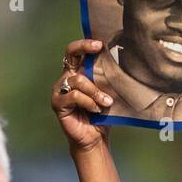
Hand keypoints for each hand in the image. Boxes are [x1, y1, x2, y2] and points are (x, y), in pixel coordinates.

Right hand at [52, 39, 116, 153]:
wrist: (94, 138)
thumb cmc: (101, 115)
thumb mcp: (107, 94)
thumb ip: (108, 80)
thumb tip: (124, 65)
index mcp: (77, 73)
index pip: (76, 52)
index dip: (84, 44)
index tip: (100, 43)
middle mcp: (66, 78)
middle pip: (70, 55)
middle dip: (84, 48)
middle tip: (98, 47)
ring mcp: (60, 90)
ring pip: (78, 80)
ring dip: (95, 91)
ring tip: (106, 102)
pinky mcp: (58, 103)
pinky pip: (74, 96)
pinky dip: (88, 102)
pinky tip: (95, 110)